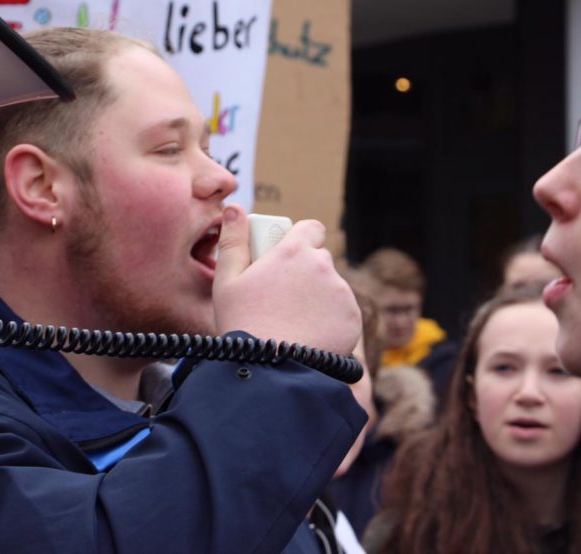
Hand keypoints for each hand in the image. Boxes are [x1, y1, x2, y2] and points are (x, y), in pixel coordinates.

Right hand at [213, 204, 360, 355]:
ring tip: (293, 323)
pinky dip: (331, 321)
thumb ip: (233, 241)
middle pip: (320, 260)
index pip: (311, 228)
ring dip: (318, 298)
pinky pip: (343, 313)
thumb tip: (234, 208)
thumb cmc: (243, 324)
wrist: (271, 372)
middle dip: (306, 272)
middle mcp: (324, 266)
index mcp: (295, 252)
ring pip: (331, 288)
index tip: (287, 257)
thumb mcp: (227, 281)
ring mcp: (342, 293)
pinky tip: (309, 335)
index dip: (301, 240)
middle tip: (282, 298)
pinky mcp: (353, 319)